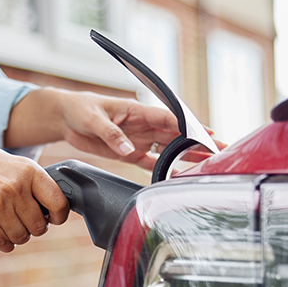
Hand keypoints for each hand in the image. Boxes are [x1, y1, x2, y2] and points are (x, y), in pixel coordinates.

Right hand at [0, 124, 68, 252]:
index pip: (59, 203)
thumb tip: (51, 207)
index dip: (59, 217)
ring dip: (17, 238)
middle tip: (25, 224)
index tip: (53, 219)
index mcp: (30, 172)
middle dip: (33, 229)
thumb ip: (32, 183)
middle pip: (39, 226)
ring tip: (10, 230)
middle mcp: (17, 187)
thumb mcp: (14, 163)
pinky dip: (3, 244)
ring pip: (20, 237)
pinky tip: (1, 239)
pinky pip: (0, 241)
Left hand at [5, 88, 208, 170]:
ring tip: (208, 164)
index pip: (169, 119)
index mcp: (138, 110)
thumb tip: (129, 150)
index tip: (208, 134)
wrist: (65, 118)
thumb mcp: (93, 119)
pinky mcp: (130, 152)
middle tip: (221, 151)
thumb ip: (111, 134)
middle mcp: (143, 125)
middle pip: (177, 134)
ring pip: (169, 148)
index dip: (189, 127)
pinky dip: (166, 169)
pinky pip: (152, 162)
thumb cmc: (80, 109)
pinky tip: (181, 177)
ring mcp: (139, 139)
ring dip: (188, 156)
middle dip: (199, 142)